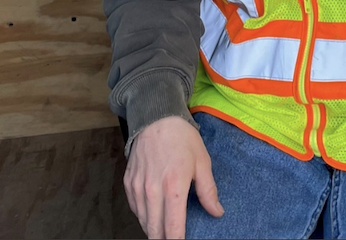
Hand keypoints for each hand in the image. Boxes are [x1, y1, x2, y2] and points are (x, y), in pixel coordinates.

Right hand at [124, 116, 223, 238]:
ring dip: (153, 230)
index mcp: (173, 186)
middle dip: (163, 239)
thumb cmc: (182, 140)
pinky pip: (135, 209)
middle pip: (154, 230)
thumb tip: (217, 212)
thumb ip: (208, 191)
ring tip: (164, 232)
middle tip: (173, 239)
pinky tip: (153, 216)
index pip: (173, 227)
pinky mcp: (128, 183)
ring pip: (143, 221)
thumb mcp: (202, 162)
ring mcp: (137, 187)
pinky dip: (144, 216)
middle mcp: (152, 190)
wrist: (157, 119)